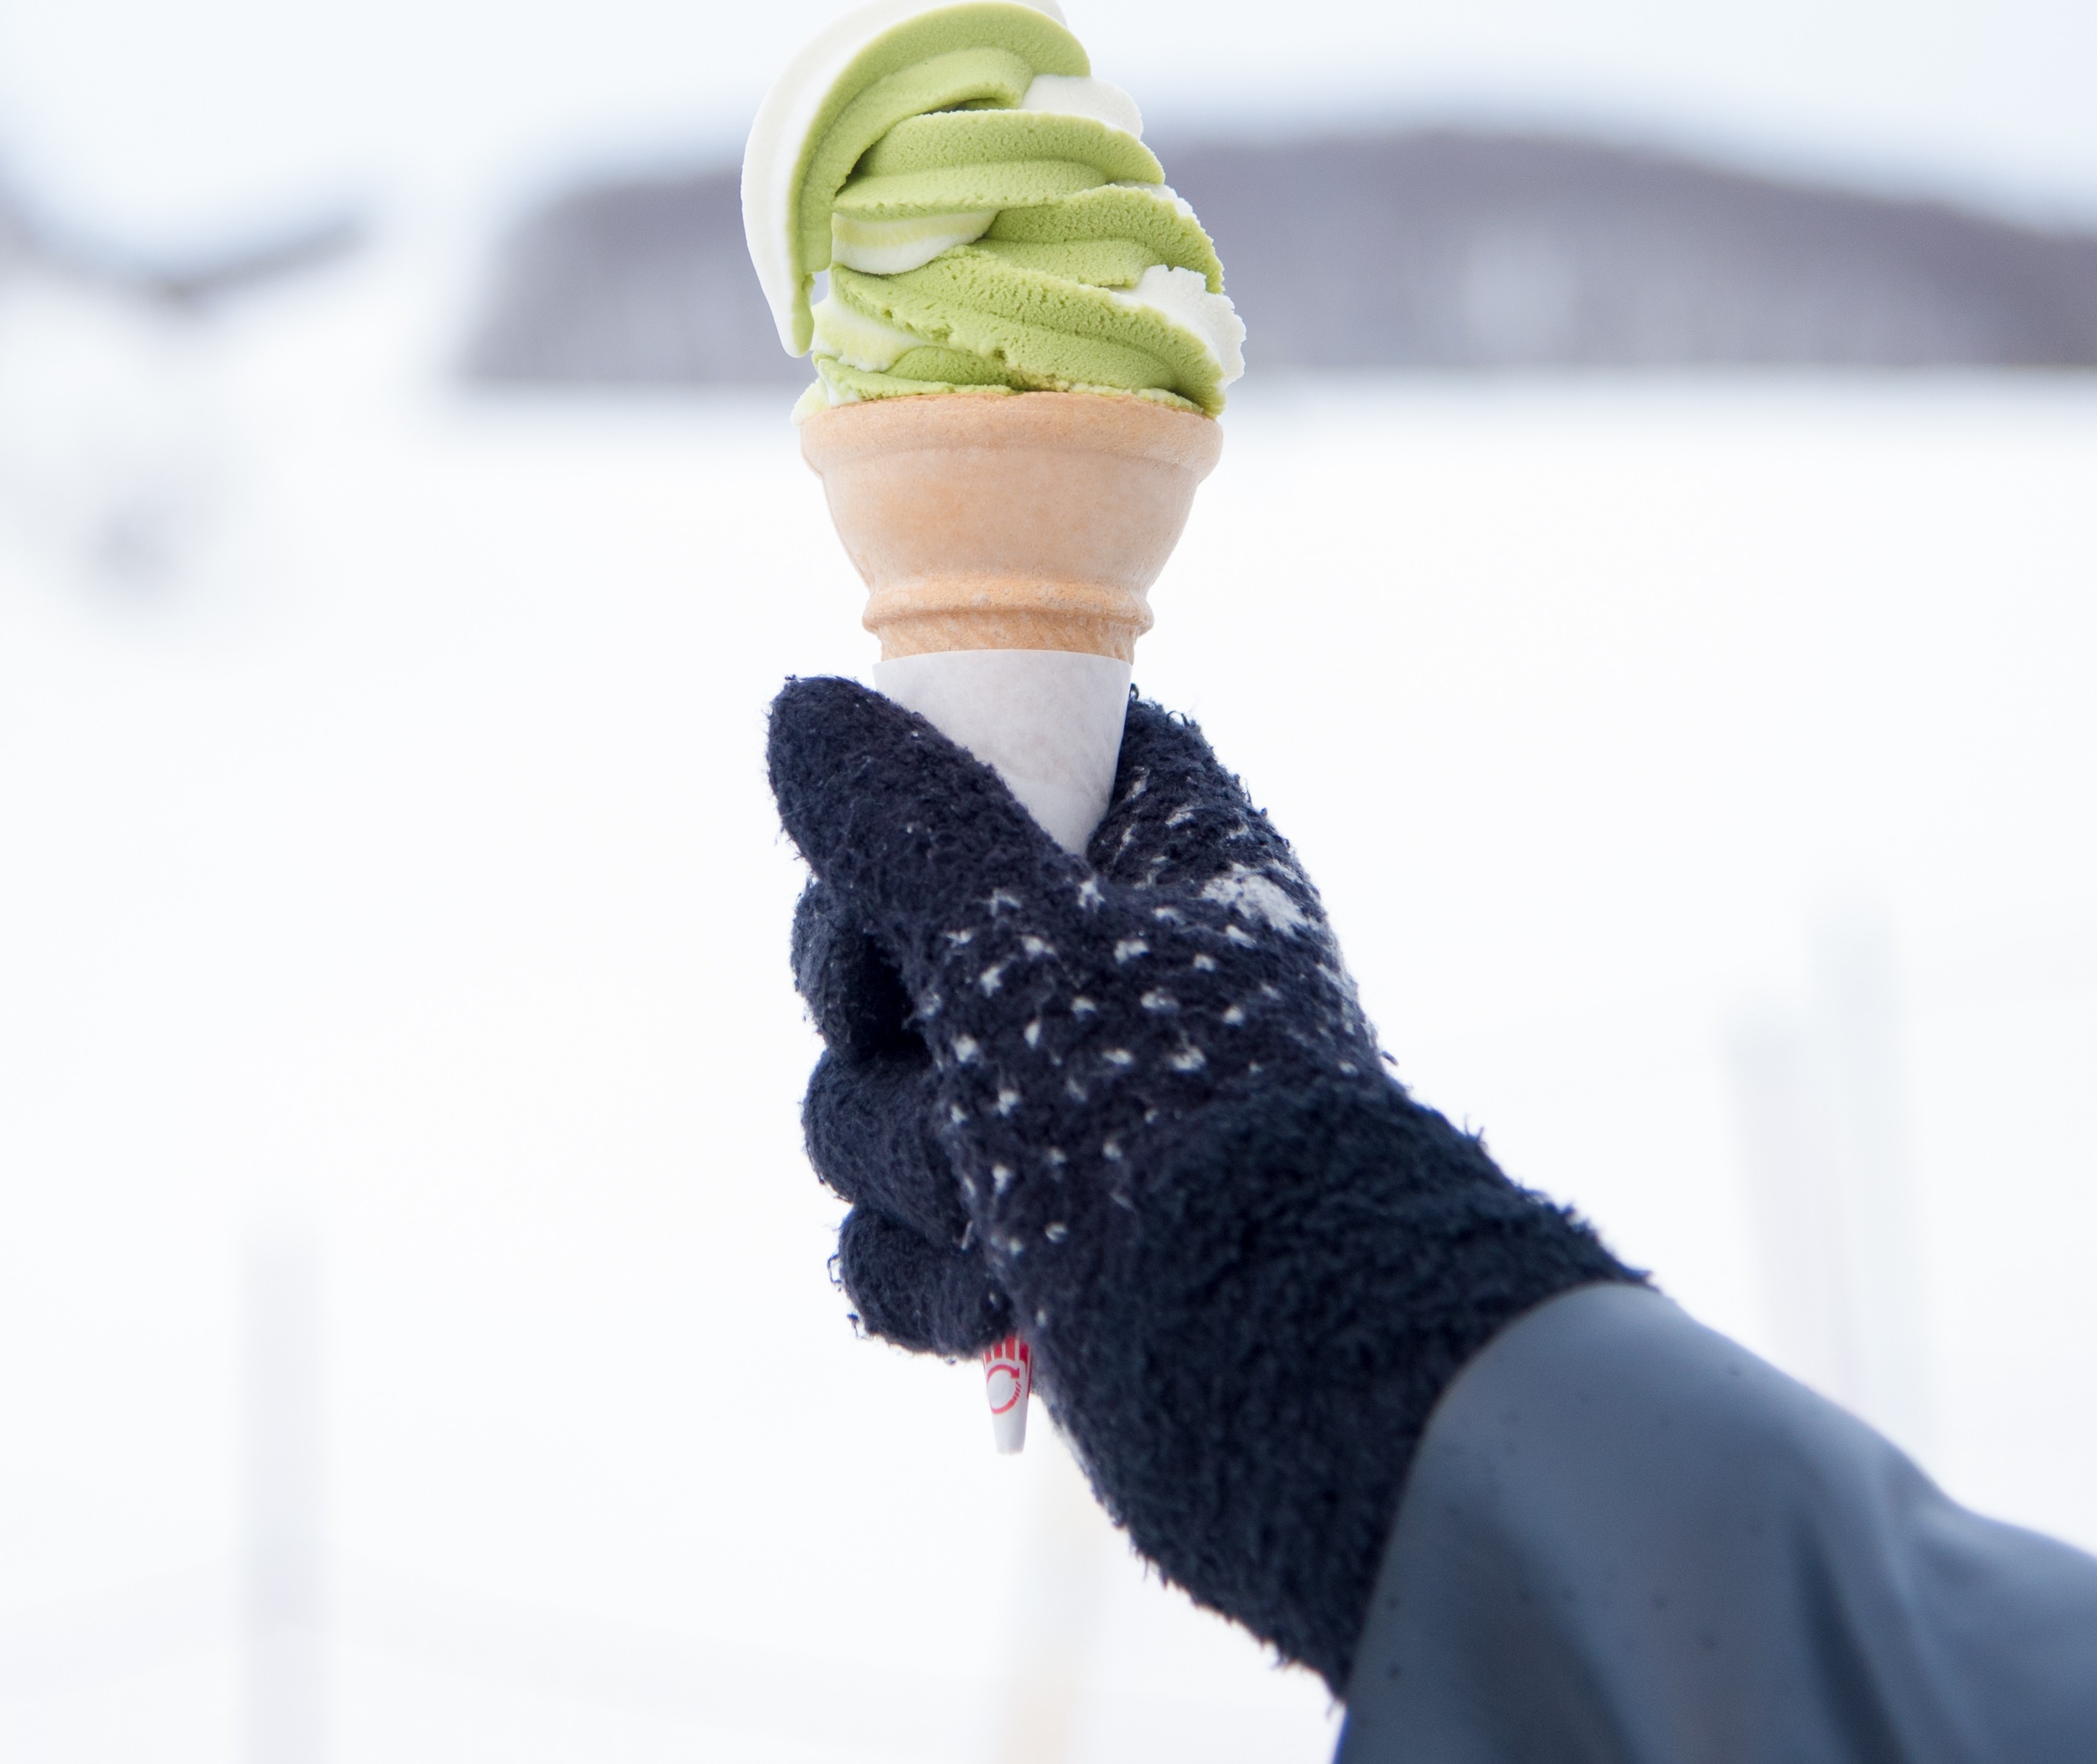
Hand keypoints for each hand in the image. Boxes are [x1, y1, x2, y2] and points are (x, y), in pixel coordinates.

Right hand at [780, 679, 1379, 1363]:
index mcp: (1158, 862)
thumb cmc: (1173, 1129)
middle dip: (877, 1021)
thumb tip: (804, 708)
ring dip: (901, 1162)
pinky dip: (925, 1276)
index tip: (894, 851)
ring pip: (869, 1098)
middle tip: (915, 1039)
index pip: (1026, 746)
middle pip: (890, 935)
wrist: (1292, 1388)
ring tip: (986, 1208)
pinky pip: (893, 1236)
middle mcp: (1113, 979)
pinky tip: (993, 1299)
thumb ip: (901, 825)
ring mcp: (1068, 1121)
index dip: (929, 787)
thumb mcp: (1019, 945)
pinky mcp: (1029, 1248)